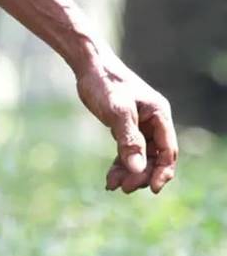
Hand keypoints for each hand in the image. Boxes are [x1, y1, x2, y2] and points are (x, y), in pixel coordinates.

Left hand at [76, 54, 178, 194]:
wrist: (89, 65)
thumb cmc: (105, 84)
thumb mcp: (118, 112)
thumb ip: (129, 140)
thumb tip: (139, 168)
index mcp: (159, 115)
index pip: (167, 150)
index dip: (162, 171)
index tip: (152, 189)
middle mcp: (153, 121)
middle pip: (154, 156)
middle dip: (141, 174)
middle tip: (124, 189)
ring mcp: (140, 124)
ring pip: (140, 156)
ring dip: (129, 173)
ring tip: (113, 186)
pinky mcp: (124, 126)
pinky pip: (127, 151)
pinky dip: (120, 165)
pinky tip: (110, 179)